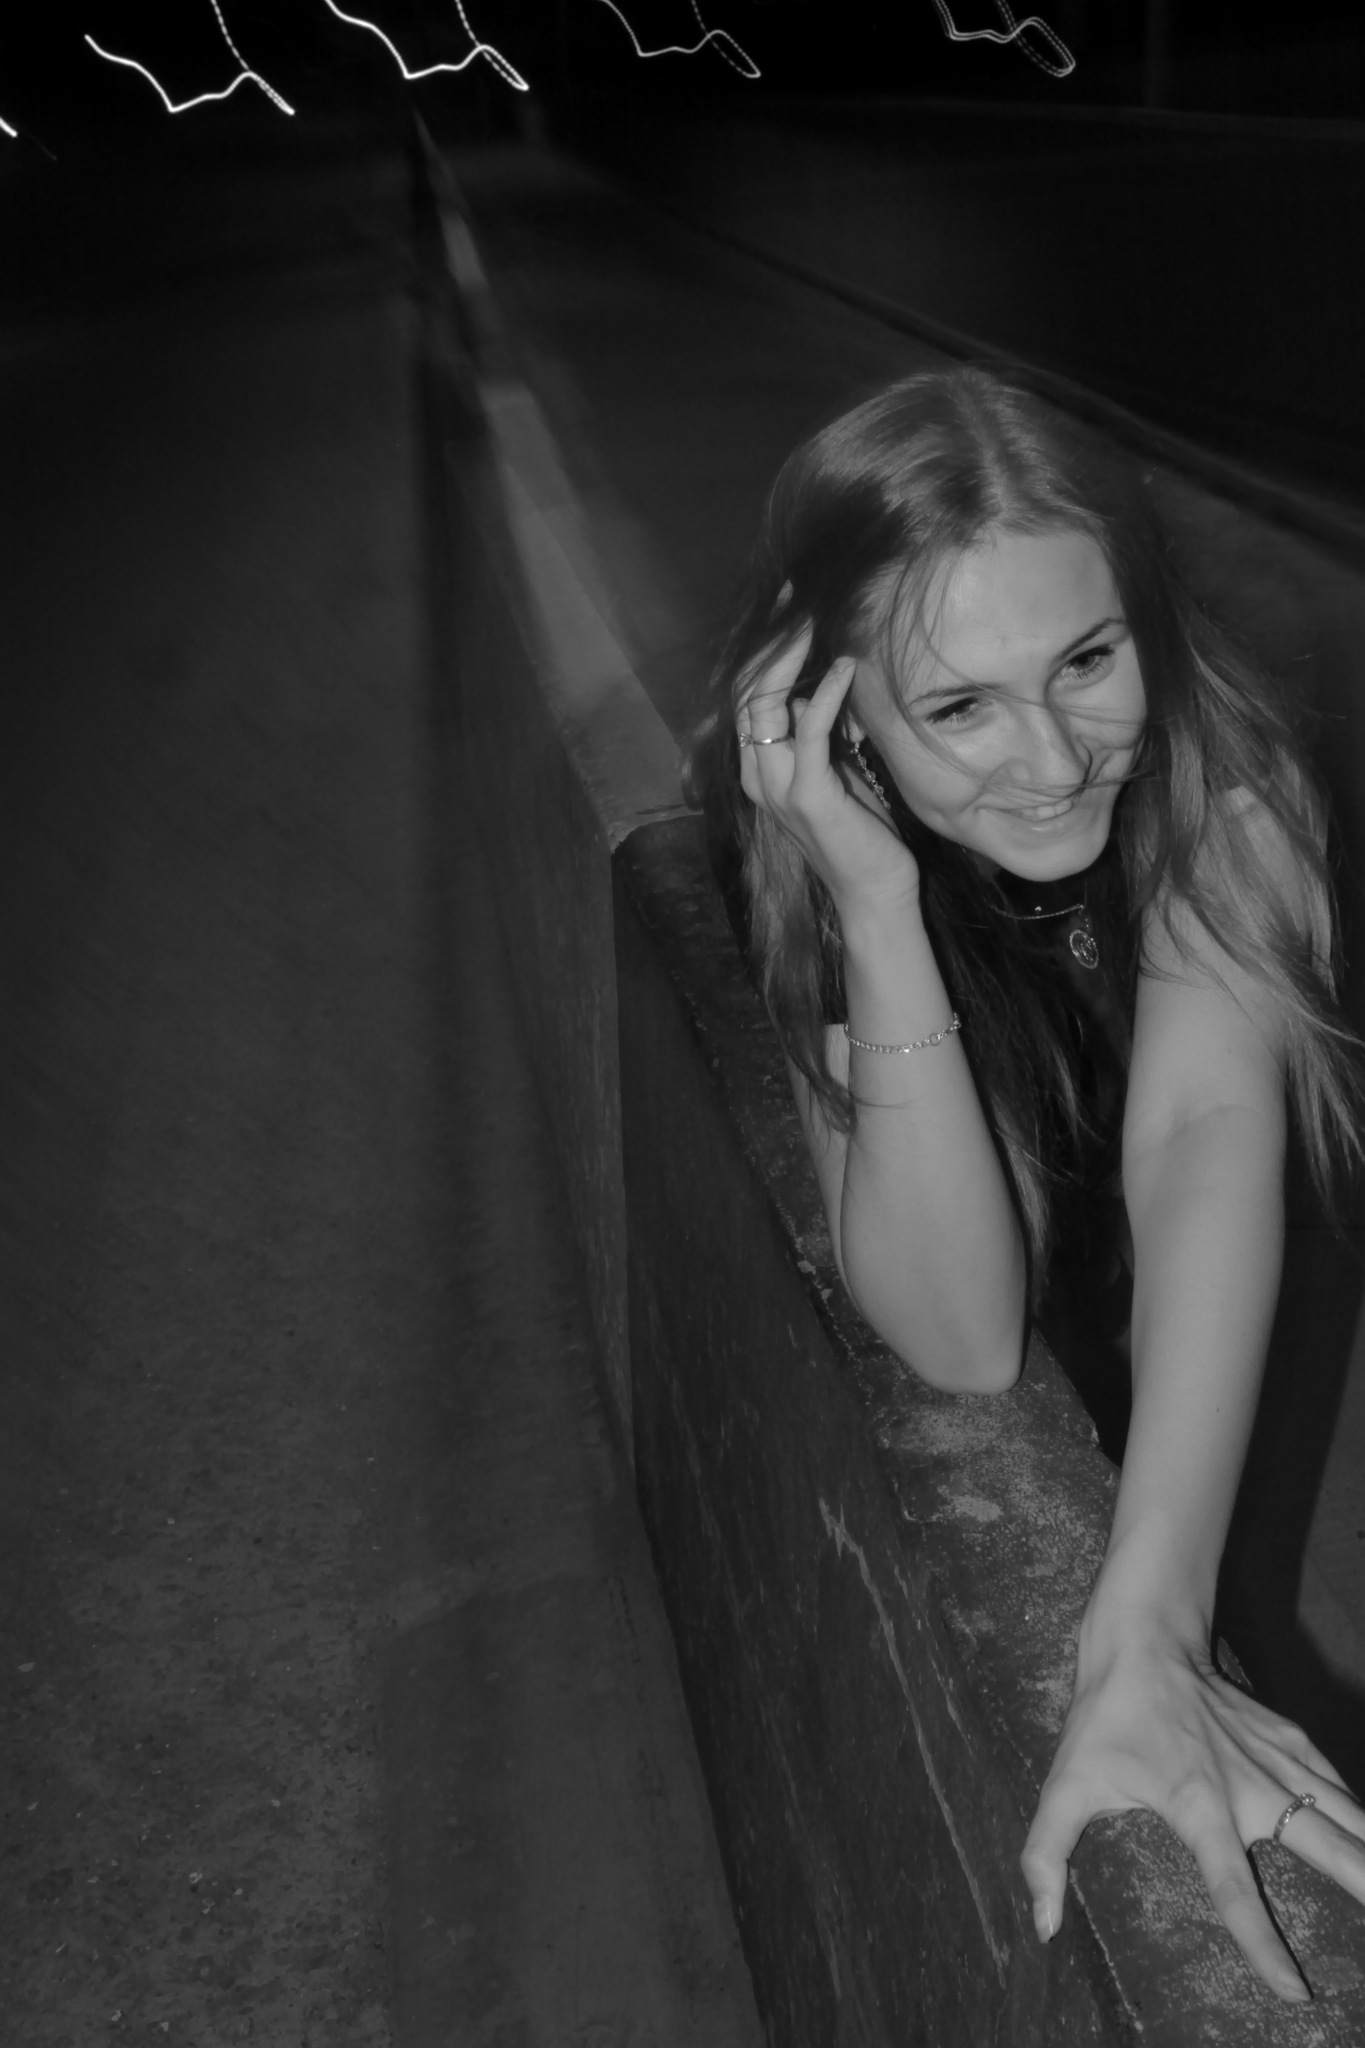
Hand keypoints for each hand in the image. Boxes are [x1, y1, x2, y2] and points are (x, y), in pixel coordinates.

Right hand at [737, 623, 918, 920]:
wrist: (873, 893)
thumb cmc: (860, 834)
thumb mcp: (833, 773)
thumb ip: (815, 737)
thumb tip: (811, 691)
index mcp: (759, 769)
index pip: (746, 696)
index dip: (764, 649)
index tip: (789, 608)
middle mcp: (758, 776)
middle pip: (746, 692)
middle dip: (771, 641)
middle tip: (795, 599)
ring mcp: (778, 788)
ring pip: (764, 706)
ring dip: (790, 658)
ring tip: (814, 621)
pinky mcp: (809, 797)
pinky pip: (808, 733)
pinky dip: (825, 694)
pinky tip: (845, 667)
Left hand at [1021, 1620, 1364, 2001]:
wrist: (1146, 1639)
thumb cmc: (1105, 1717)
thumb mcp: (1065, 1783)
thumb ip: (1046, 1854)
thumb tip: (1042, 1926)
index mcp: (1199, 1808)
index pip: (1235, 1891)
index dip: (1264, 1944)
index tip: (1296, 1993)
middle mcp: (1251, 1789)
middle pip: (1332, 1852)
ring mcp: (1279, 1762)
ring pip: (1351, 1817)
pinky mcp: (1293, 1740)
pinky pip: (1340, 1789)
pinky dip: (1362, 1819)